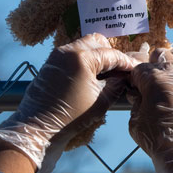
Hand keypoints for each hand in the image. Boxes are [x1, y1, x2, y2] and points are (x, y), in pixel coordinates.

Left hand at [0, 33, 139, 172]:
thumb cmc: (69, 118)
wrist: (37, 130)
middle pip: (97, 42)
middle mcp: (67, 51)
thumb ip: (117, 85)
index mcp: (81, 58)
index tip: (136, 69)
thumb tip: (124, 77)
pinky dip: (84, 61)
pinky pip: (72, 55)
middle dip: (111, 55)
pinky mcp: (50, 65)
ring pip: (84, 47)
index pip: (112, 54)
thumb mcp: (101, 101)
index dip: (126, 62)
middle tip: (120, 70)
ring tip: (106, 75)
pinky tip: (91, 77)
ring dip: (97, 57)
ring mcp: (56, 56)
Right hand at [128, 46, 172, 172]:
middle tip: (152, 78)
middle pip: (161, 54)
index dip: (135, 77)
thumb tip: (136, 95)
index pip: (139, 68)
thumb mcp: (136, 123)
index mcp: (153, 78)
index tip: (135, 86)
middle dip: (153, 63)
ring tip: (172, 70)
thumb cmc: (160, 141)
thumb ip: (135, 104)